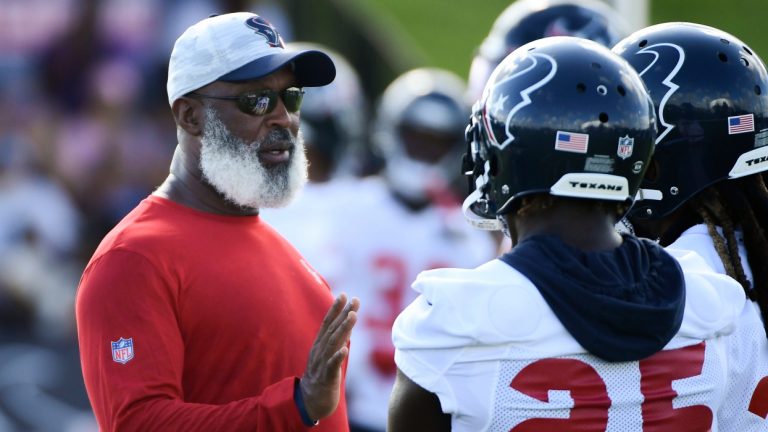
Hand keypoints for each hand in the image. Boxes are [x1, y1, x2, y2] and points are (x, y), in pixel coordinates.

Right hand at [300, 293, 359, 420]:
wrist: (309, 402)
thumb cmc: (321, 378)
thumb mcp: (328, 356)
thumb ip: (335, 341)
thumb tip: (346, 325)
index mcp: (319, 346)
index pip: (327, 324)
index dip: (335, 309)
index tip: (344, 294)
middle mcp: (319, 352)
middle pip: (332, 330)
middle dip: (343, 314)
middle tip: (354, 300)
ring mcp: (321, 364)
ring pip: (333, 344)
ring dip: (343, 329)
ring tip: (353, 316)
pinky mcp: (325, 378)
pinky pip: (331, 366)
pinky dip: (337, 357)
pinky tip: (345, 349)